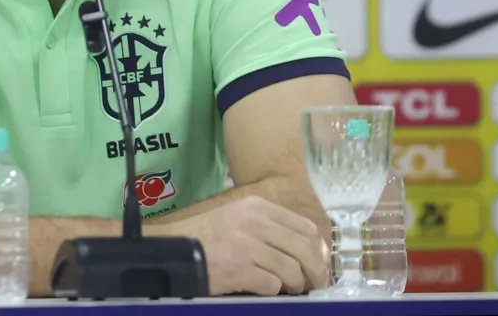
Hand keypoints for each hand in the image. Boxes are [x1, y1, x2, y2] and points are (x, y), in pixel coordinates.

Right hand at [153, 195, 330, 295]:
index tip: (322, 263)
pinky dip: (274, 290)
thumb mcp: (239, 216)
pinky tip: (266, 289)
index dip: (320, 249)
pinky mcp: (239, 269)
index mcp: (257, 206)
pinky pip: (272, 284)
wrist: (175, 248)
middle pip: (304, 248)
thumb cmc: (208, 235)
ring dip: (295, 284)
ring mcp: (247, 245)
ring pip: (292, 269)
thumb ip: (269, 225)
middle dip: (316, 270)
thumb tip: (305, 248)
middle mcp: (255, 222)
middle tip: (317, 284)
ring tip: (291, 289)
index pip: (304, 226)